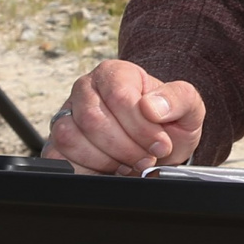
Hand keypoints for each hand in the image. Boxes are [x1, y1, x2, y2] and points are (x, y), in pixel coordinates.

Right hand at [41, 60, 204, 175]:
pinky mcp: (55, 144)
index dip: (141, 126)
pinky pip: (60, 158)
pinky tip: (111, 170)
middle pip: (94, 120)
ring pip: (73, 140)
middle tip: (147, 158)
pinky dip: (88, 170)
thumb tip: (152, 106)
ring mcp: (66, 116)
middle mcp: (85, 90)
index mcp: (114, 73)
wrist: (157, 147)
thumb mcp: (188, 107)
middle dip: (126, 147)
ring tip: (131, 163)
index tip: (161, 144)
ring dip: (108, 160)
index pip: (119, 97)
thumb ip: (178, 99)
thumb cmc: (169, 123)